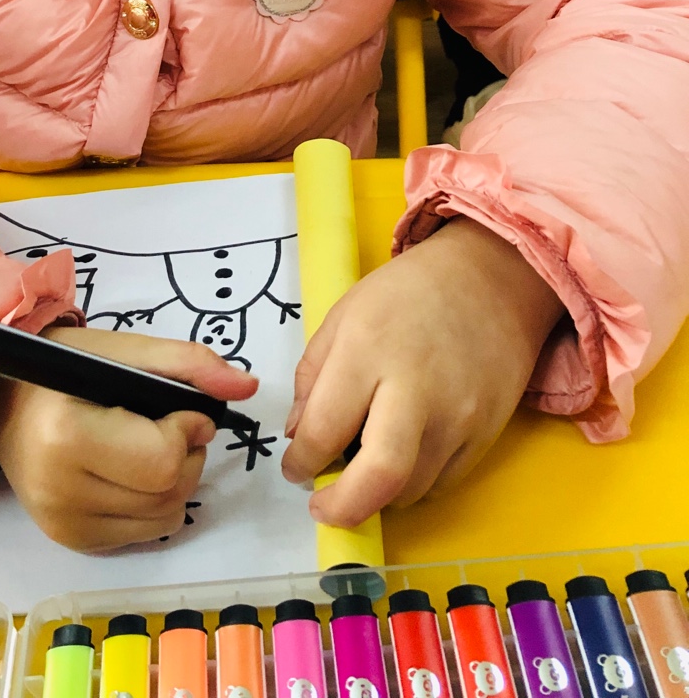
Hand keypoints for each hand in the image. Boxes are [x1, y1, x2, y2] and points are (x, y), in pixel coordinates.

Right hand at [0, 325, 257, 551]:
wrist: (1, 403)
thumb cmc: (63, 367)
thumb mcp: (123, 349)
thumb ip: (187, 364)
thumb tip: (246, 388)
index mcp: (67, 437)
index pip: (163, 460)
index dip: (188, 429)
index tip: (180, 407)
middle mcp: (61, 491)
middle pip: (170, 491)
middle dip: (188, 454)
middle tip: (168, 423)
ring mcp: (64, 525)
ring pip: (166, 516)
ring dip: (177, 480)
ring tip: (148, 444)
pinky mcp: (73, 542)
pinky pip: (148, 532)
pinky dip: (157, 503)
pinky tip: (132, 472)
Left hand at [281, 219, 563, 526]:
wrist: (491, 279)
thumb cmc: (407, 292)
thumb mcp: (343, 315)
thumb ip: (312, 376)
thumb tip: (298, 436)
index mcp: (367, 349)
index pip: (324, 429)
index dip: (301, 462)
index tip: (295, 468)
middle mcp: (415, 388)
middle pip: (379, 476)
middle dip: (342, 508)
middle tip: (323, 508)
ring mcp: (458, 415)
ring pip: (410, 489)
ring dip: (376, 495)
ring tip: (360, 470)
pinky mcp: (487, 434)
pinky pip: (442, 483)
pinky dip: (412, 484)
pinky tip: (399, 459)